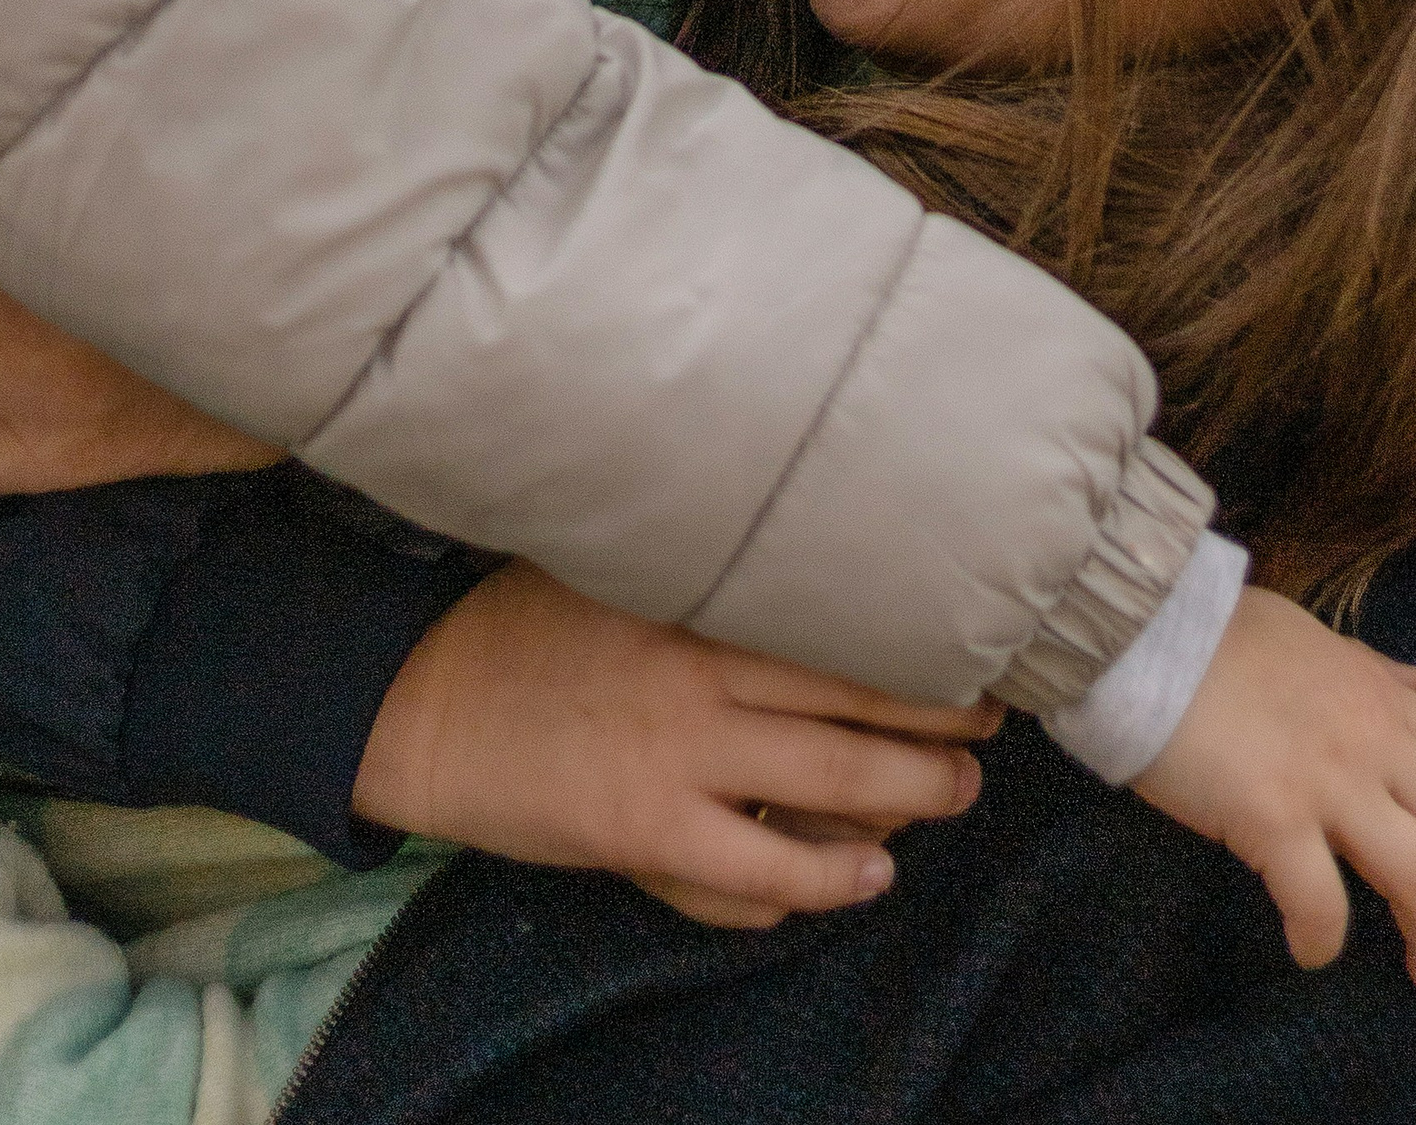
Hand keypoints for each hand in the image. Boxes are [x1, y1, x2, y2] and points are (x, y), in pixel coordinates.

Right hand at [352, 558, 999, 929]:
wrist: (426, 700)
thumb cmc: (522, 623)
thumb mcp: (610, 562)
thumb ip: (694, 561)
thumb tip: (792, 538)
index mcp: (692, 595)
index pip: (835, 617)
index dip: (914, 638)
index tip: (968, 638)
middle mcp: (700, 669)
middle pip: (859, 698)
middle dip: (941, 719)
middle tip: (989, 724)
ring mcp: (677, 755)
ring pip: (836, 781)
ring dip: (914, 792)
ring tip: (956, 793)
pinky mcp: (648, 829)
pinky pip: (767, 869)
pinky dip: (830, 877)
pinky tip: (868, 873)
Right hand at [1132, 583, 1415, 995]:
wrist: (1137, 626)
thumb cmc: (1211, 629)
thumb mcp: (1307, 634)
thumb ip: (1367, 666)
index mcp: (1381, 696)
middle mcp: (1372, 739)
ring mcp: (1326, 780)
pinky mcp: (1272, 816)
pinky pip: (1321, 901)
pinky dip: (1324, 940)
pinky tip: (1311, 952)